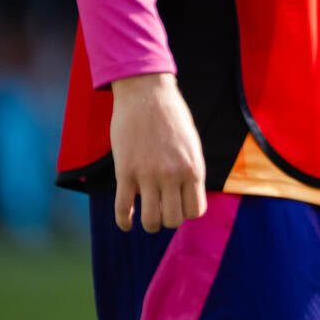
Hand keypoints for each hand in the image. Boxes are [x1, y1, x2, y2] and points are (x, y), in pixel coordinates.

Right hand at [110, 73, 206, 232]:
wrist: (147, 95)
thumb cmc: (172, 117)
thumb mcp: (192, 143)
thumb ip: (190, 169)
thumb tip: (188, 194)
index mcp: (194, 168)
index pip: (196, 210)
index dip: (187, 212)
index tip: (180, 204)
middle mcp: (173, 175)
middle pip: (173, 219)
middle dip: (168, 219)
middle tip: (162, 210)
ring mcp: (148, 176)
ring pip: (150, 220)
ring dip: (149, 224)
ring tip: (146, 218)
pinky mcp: (125, 172)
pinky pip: (123, 209)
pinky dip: (124, 222)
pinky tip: (127, 224)